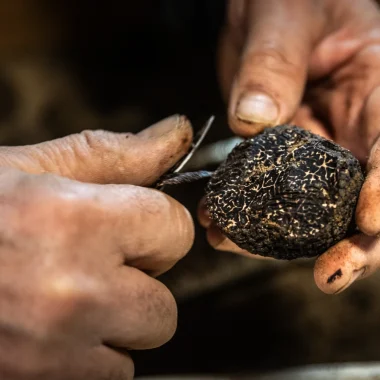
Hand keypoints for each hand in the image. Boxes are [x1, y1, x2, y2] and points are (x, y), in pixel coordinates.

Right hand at [0, 115, 193, 379]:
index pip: (175, 230)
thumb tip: (177, 132)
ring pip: (139, 343)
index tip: (134, 226)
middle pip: (166, 301)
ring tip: (67, 296)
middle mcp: (69, 294)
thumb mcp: (35, 168)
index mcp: (72, 222)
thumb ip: (119, 154)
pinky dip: (90, 356)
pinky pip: (109, 377)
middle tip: (94, 262)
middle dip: (140, 279)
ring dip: (117, 321)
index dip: (157, 226)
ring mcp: (53, 353)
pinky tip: (50, 330)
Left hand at [200, 0, 379, 292]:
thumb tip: (254, 120)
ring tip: (238, 245)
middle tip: (328, 274)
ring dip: (282, 237)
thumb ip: (272, 65)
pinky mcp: (281, 159)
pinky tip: (219, 223)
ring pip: (313, 207)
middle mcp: (353, 128)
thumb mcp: (283, 15)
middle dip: (350, 240)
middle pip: (363, 195)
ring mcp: (316, 149)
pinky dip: (246, 214)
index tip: (368, 223)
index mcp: (378, 87)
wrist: (264, 12)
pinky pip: (269, 195)